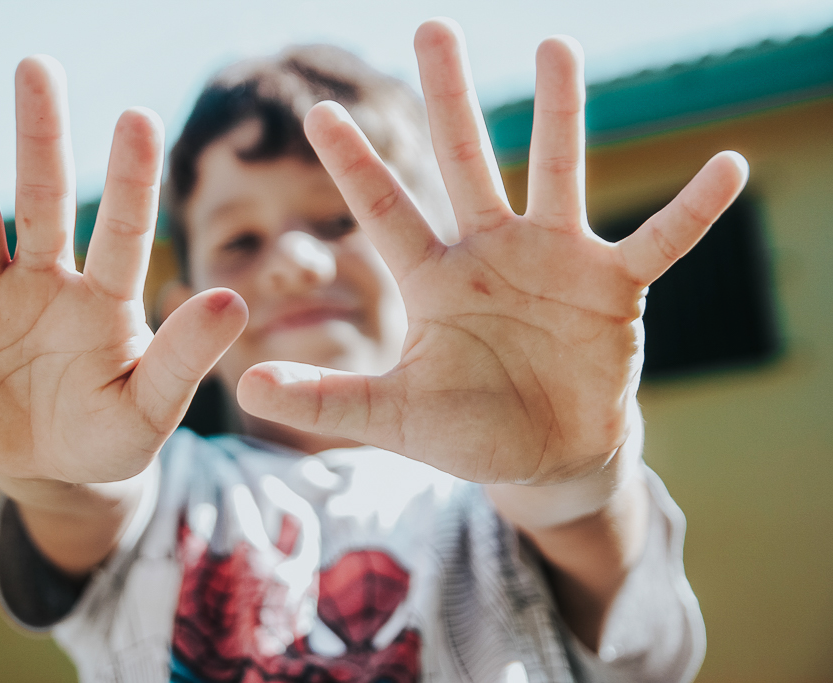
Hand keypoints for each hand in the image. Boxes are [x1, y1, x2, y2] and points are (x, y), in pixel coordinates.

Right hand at [0, 56, 247, 487]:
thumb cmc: (112, 435)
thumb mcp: (150, 407)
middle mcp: (49, 282)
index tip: (137, 116)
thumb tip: (234, 302)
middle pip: (43, 201)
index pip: (122, 231)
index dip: (129, 178)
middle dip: (41, 139)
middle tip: (37, 68)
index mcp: (106, 299)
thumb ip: (184, 358)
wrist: (56, 468)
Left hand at [237, 19, 747, 486]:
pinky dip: (690, 211)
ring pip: (555, 173)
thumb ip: (328, 400)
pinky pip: (658, 241)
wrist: (542, 456)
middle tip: (430, 25)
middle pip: (465, 161)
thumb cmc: (467, 429)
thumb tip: (244, 387)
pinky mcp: (612, 288)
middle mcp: (491, 252)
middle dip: (448, 97)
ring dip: (560, 112)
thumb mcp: (394, 415)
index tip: (317, 111)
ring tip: (556, 46)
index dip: (353, 165)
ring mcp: (554, 261)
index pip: (387, 211)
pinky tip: (729, 169)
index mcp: (434, 278)